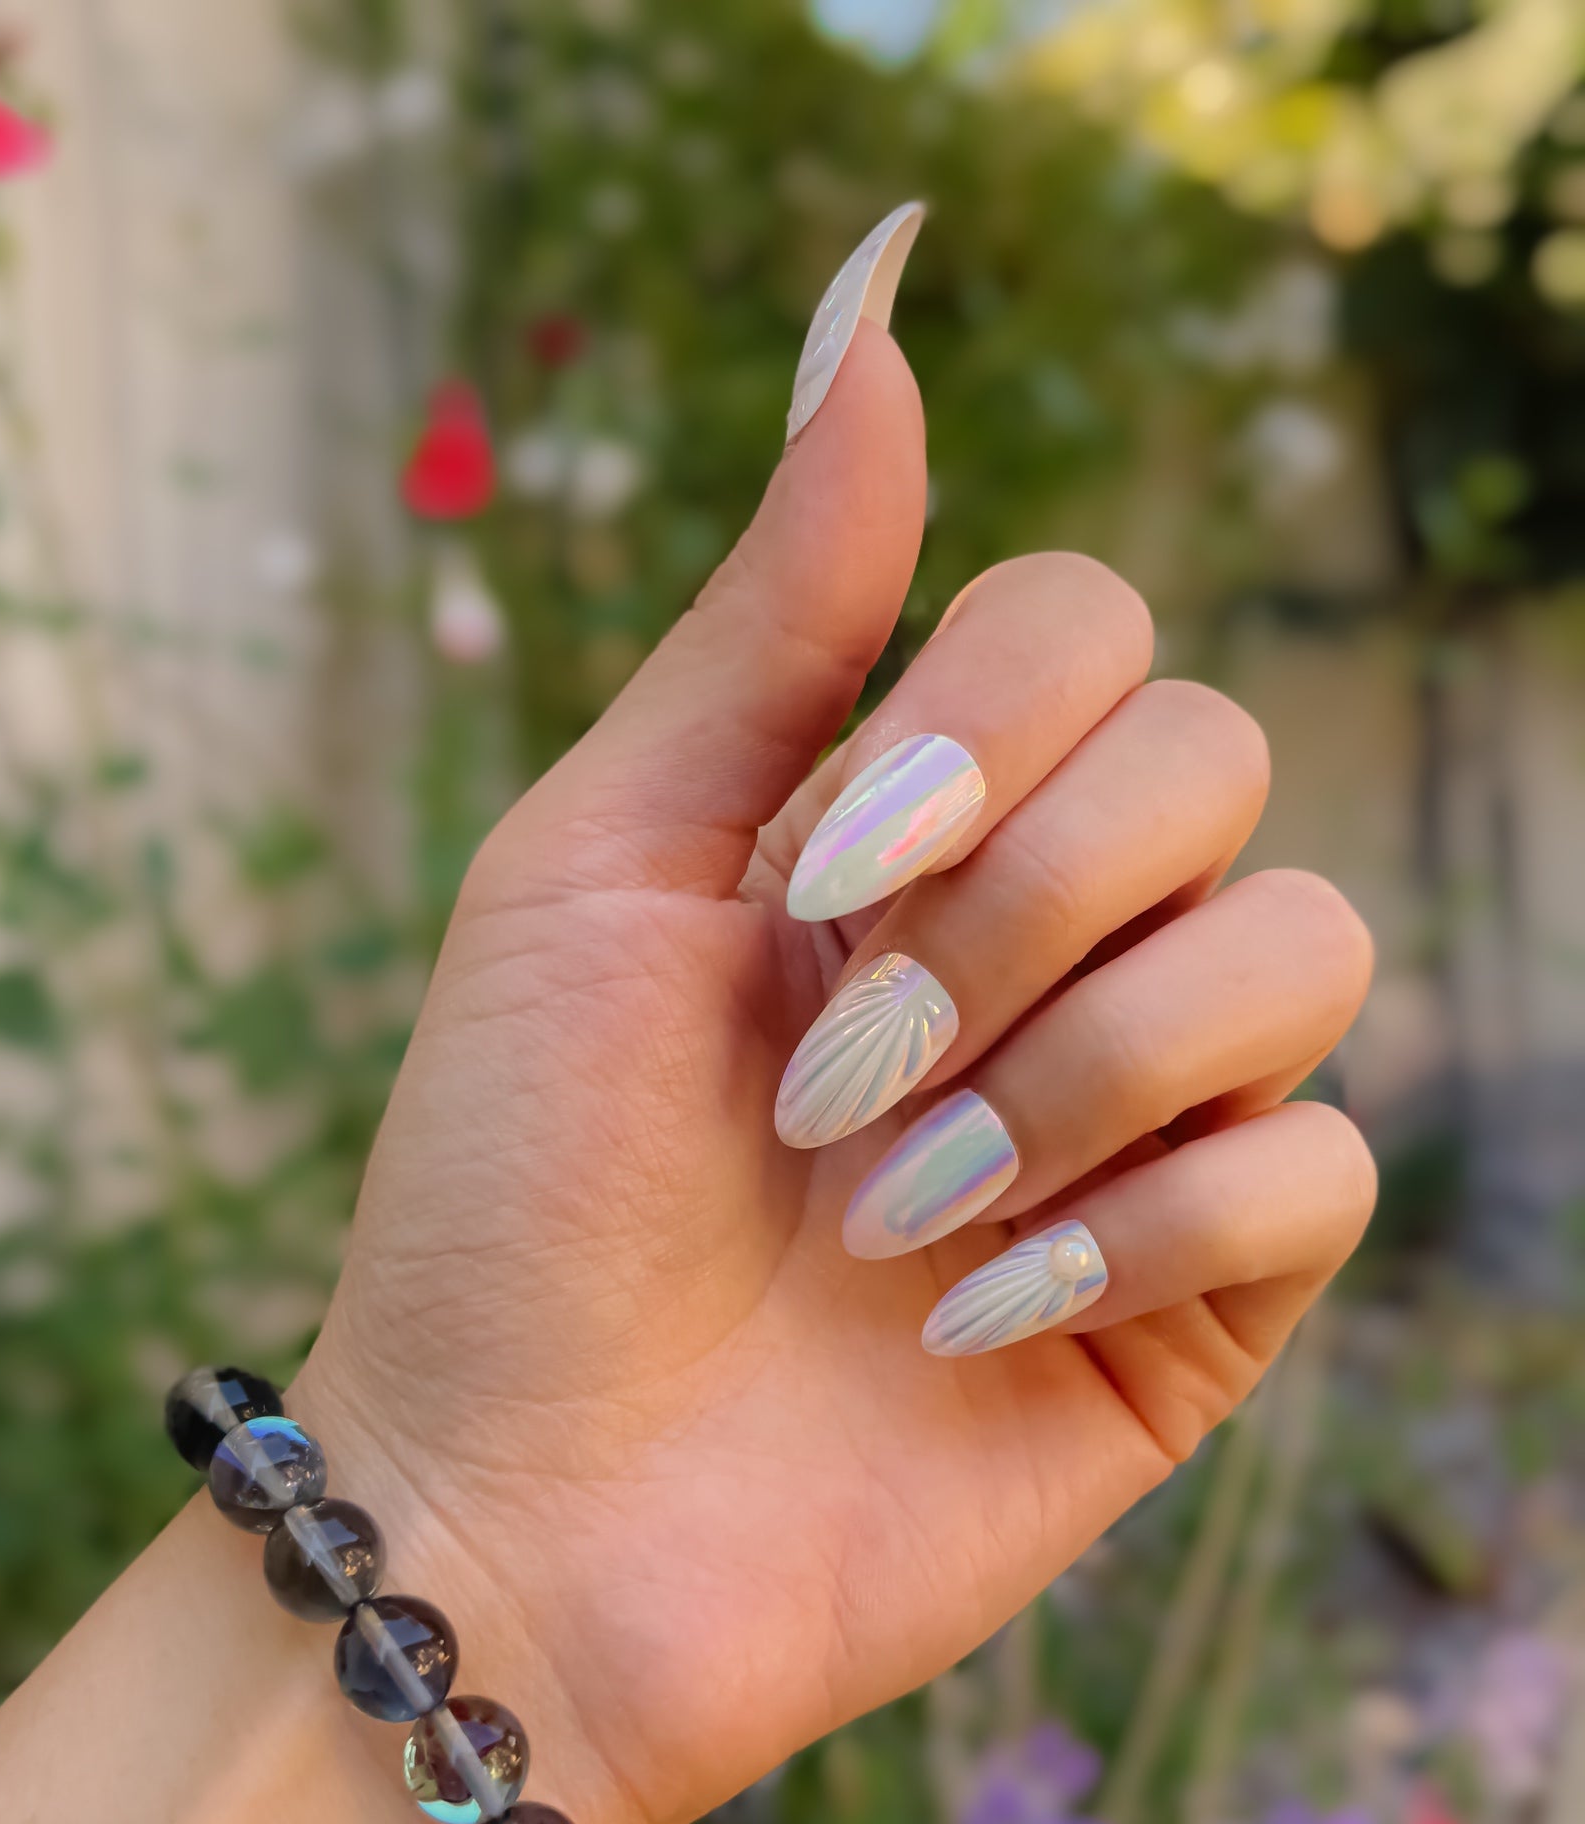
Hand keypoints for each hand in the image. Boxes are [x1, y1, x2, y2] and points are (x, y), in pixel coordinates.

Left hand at [302, 320, 1373, 1823]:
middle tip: (828, 1079)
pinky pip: (1319, 1175)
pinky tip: (969, 1317)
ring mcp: (1127, 1129)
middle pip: (1216, 757)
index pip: (1091, 623)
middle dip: (1019, 906)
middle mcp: (1040, 952)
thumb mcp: (599, 864)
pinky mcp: (1190, 1305)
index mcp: (903, 828)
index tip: (806, 884)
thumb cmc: (509, 1196)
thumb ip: (769, 614)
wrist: (514, 1517)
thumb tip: (881, 300)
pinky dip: (1148, 1227)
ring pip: (1301, 954)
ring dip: (1080, 1068)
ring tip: (888, 1214)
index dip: (981, 727)